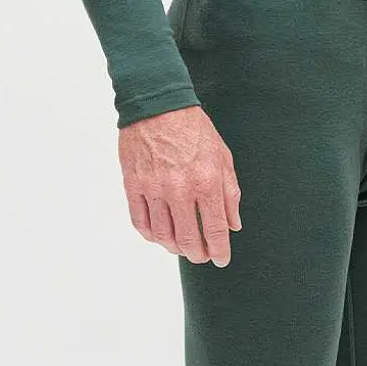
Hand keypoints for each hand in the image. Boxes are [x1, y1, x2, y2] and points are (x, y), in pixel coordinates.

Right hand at [119, 103, 241, 264]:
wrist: (158, 106)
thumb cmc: (194, 130)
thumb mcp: (223, 157)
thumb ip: (230, 193)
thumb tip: (233, 225)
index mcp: (206, 182)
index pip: (215, 229)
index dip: (219, 250)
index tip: (221, 259)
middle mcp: (180, 189)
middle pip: (188, 238)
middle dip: (197, 254)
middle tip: (201, 256)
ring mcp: (153, 188)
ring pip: (162, 235)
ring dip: (174, 247)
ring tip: (181, 247)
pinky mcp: (133, 185)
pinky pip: (140, 221)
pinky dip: (150, 235)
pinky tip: (159, 236)